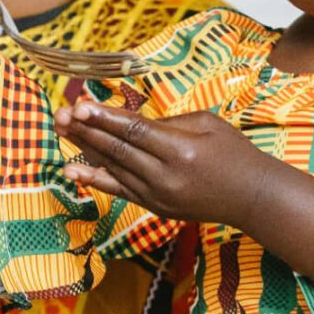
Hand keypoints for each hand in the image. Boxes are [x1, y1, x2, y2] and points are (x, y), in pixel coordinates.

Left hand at [57, 97, 267, 227]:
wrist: (252, 198)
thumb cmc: (234, 153)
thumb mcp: (207, 124)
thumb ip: (167, 122)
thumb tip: (130, 120)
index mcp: (181, 150)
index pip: (133, 130)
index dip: (104, 118)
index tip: (80, 106)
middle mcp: (165, 176)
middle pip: (117, 149)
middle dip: (86, 131)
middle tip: (61, 114)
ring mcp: (158, 195)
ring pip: (113, 168)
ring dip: (85, 149)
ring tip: (61, 131)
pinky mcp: (155, 207)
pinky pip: (119, 190)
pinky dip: (95, 179)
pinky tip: (73, 170)